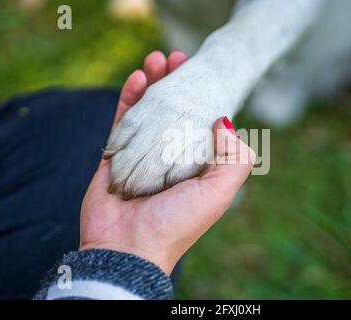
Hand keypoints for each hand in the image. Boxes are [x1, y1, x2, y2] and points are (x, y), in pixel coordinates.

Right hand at [79, 50, 255, 274]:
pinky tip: (137, 77)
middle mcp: (169, 157)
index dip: (201, 97)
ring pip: (149, 112)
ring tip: (158, 59)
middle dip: (177, 84)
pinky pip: (123, 121)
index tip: (201, 73)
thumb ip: (234, 160)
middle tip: (178, 58)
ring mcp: (142, 154)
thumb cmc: (178, 222)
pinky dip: (129, 98)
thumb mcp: (219, 193)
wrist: (129, 249)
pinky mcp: (116, 154)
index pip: (199, 122)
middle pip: (174, 112)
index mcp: (194, 165)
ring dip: (154, 84)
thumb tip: (225, 122)